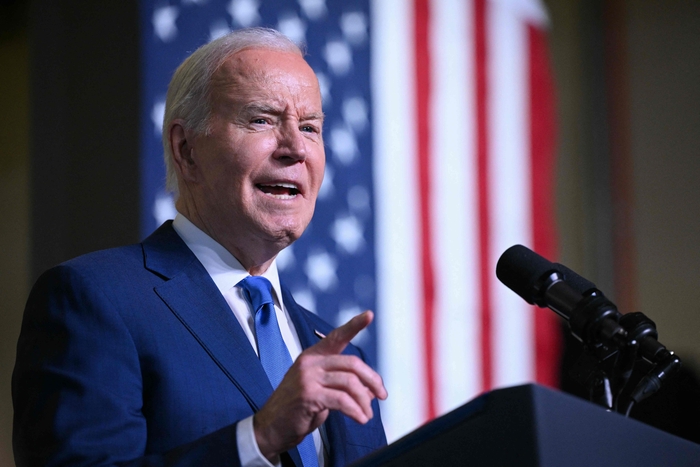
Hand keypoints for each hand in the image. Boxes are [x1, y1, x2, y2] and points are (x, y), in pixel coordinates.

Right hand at [253, 310, 387, 461]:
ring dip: (364, 400)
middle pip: (352, 363)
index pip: (336, 336)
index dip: (354, 325)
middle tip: (382, 395)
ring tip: (367, 414)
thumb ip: (343, 385)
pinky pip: (342, 400)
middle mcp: (310, 362)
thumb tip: (371, 389)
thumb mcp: (322, 392)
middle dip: (372, 380)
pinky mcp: (308, 395)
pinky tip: (360, 418)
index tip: (369, 315)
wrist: (270, 427)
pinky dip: (355, 411)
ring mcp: (307, 377)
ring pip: (350, 382)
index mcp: (313, 356)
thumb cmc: (296, 409)